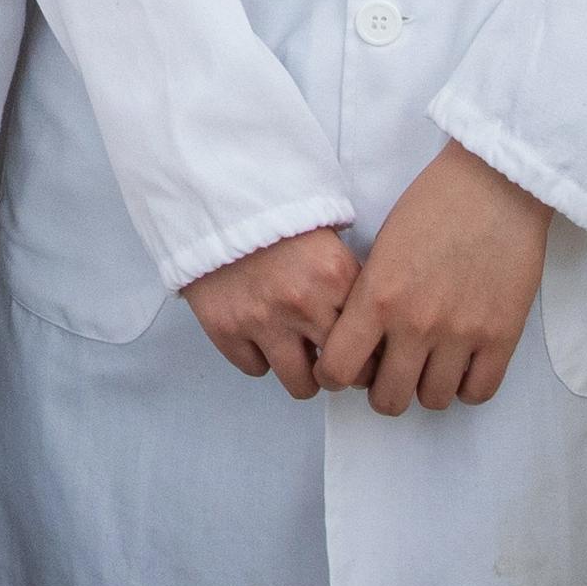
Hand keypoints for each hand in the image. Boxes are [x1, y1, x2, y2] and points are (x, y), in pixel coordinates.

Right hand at [180, 227, 362, 395]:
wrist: (215, 199)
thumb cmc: (276, 218)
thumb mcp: (328, 240)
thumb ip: (349, 284)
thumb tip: (372, 331)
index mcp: (336, 276)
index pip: (371, 341)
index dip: (370, 353)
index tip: (365, 355)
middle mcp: (303, 303)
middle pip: (340, 372)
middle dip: (340, 371)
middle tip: (333, 362)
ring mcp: (262, 320)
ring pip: (300, 385)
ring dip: (303, 376)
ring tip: (298, 358)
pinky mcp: (226, 329)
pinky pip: (256, 370)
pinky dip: (260, 358)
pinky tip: (260, 336)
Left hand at [317, 140, 552, 414]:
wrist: (494, 184)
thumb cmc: (434, 204)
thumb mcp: (382, 247)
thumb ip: (370, 297)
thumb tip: (362, 341)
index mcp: (378, 297)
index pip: (338, 370)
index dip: (335, 376)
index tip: (342, 368)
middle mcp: (416, 323)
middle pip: (388, 399)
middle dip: (383, 389)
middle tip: (390, 370)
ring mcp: (461, 333)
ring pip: (434, 400)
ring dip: (426, 387)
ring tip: (428, 364)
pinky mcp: (501, 336)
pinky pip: (478, 392)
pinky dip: (466, 385)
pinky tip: (461, 364)